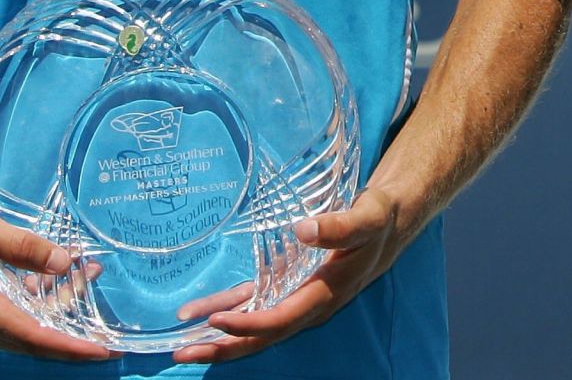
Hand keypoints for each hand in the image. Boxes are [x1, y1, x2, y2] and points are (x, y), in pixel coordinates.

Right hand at [0, 189, 114, 360]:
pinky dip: (37, 302)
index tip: (101, 350)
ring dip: (57, 309)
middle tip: (110, 337)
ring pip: (22, 327)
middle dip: (72, 337)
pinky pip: (10, 316)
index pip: (32, 337)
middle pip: (31, 341)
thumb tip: (62, 263)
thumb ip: (22, 247)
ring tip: (88, 274)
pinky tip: (56, 276)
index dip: (70, 347)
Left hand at [172, 188, 410, 363]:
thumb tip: (303, 230)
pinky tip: (201, 313)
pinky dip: (227, 311)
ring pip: (254, 327)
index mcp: (326, 293)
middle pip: (261, 336)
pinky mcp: (290, 286)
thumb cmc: (379, 219)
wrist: (391, 222)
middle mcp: (309, 304)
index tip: (216, 321)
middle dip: (223, 347)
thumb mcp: (367, 217)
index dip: (248, 324)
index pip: (281, 319)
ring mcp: (297, 298)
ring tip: (181, 346)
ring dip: (219, 337)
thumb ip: (340, 226)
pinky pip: (255, 305)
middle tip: (181, 354)